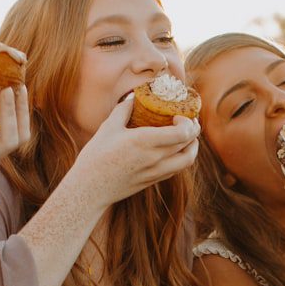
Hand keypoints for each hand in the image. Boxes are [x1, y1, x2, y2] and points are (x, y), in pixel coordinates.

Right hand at [69, 96, 199, 208]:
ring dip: (192, 146)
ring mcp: (156, 172)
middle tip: (189, 121)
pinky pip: (177, 169)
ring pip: (187, 160)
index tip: (180, 114)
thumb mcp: (108, 127)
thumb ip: (124, 109)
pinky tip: (175, 150)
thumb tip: (134, 97)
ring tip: (188, 136)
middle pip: (188, 144)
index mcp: (145, 141)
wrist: (90, 188)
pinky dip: (182, 158)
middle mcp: (155, 158)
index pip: (182, 132)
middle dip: (194, 130)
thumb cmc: (96, 156)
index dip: (188, 122)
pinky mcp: (153, 181)